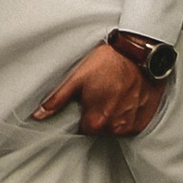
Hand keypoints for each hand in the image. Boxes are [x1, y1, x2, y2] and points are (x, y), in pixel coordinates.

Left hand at [34, 38, 166, 140]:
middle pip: (100, 129)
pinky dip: (128, 114)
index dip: (84, 113)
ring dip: (114, 115)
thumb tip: (38, 114)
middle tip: (102, 93)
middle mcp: (115, 128)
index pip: (83, 129)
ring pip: (115, 127)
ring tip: (116, 93)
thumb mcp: (78, 76)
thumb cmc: (109, 61)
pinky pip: (131, 124)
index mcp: (95, 121)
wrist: (140, 53)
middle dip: (99, 114)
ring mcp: (131, 125)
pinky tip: (127, 98)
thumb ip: (57, 99)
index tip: (89, 100)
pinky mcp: (144, 120)